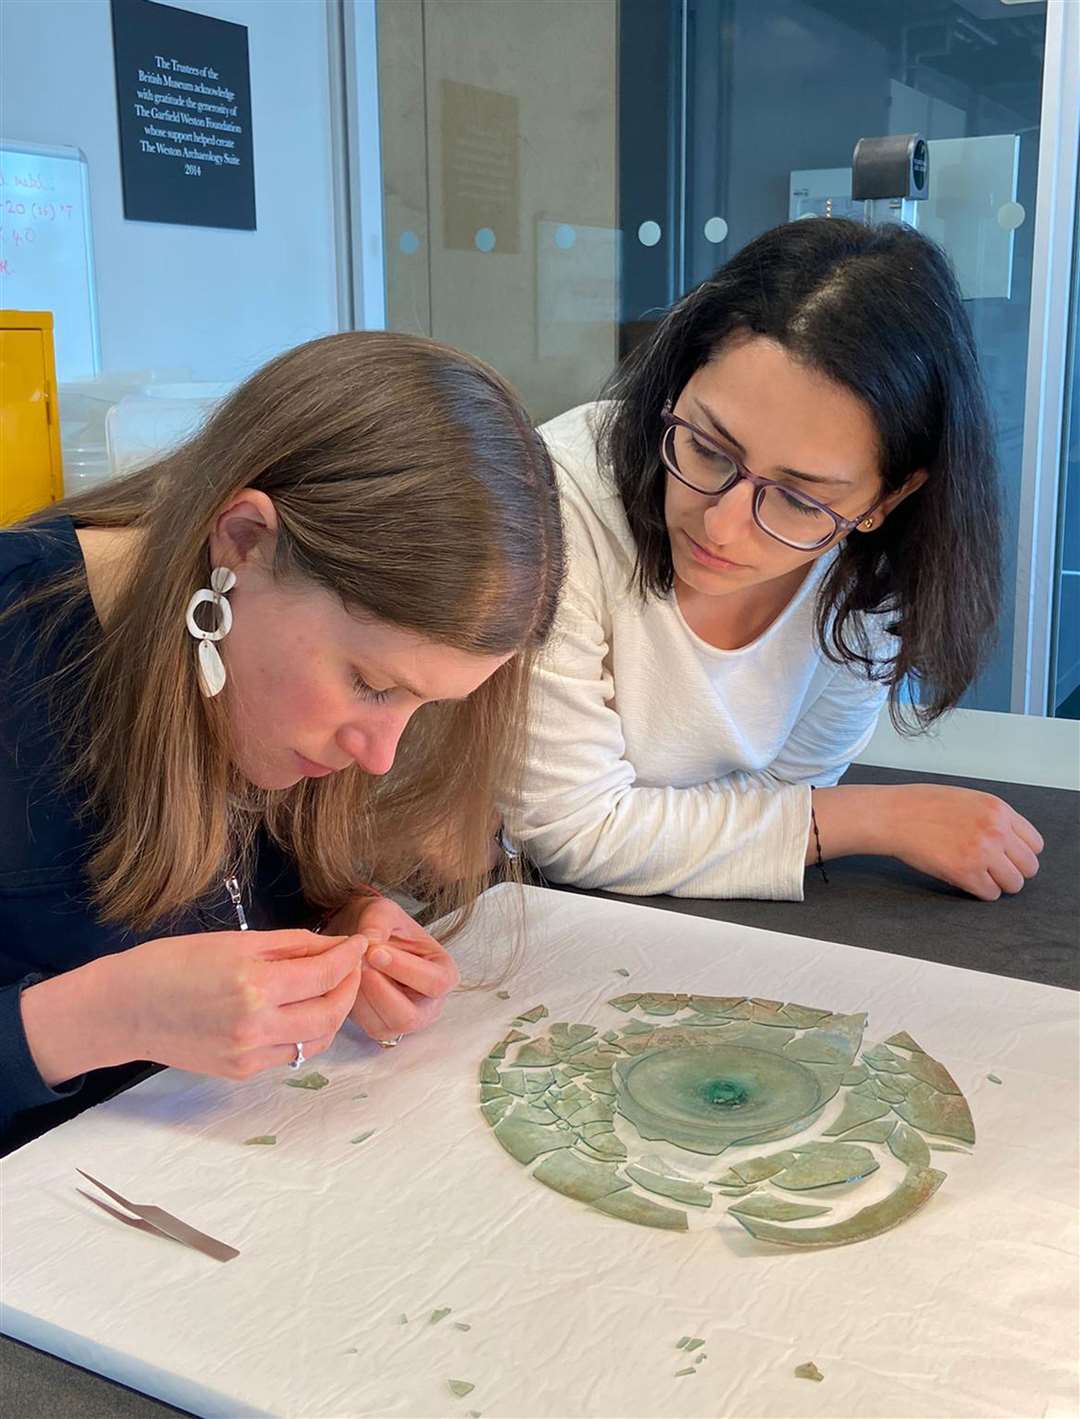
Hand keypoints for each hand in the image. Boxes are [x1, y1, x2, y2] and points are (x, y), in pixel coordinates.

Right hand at [117, 928, 366, 1078]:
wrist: (124, 1008)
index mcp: (254, 984)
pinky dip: (305, 1033)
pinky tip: (301, 1011)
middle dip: (349, 987)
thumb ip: (290, 945)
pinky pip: (289, 1054)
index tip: (358, 943)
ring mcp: (248, 1054)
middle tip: (351, 967)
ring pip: (316, 1040)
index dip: (348, 957)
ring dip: (333, 1014)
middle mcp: (255, 1025)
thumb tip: (332, 945)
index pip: (324, 973)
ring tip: (331, 989)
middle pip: (330, 1012)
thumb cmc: (173, 963)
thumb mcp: (235, 942)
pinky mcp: (240, 1071)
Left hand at [329, 894, 459, 1043]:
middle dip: (379, 990)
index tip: (374, 951)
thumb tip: (369, 942)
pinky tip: (347, 981)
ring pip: (386, 1024)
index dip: (404, 969)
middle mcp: (430, 1004)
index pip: (435, 982)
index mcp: (444, 972)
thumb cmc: (382, 925)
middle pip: (409, 1016)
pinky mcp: (383, 1029)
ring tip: (350, 968)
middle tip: (357, 963)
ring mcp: (406, 1021)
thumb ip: (378, 922)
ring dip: (363, 997)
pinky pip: (367, 1026)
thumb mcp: (383, 911)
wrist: (361, 939)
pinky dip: (353, 1006)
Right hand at [880, 784, 1042, 899]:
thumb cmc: (921, 805)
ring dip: (998, 883)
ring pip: (1013, 884)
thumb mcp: (968, 800)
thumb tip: (1010, 841)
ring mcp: (982, 852)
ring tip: (978, 875)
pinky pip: (990, 893)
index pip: (1035, 843)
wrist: (893, 815)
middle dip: (1012, 870)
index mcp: (998, 810)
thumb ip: (992, 818)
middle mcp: (996, 830)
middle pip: (1029, 866)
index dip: (1020, 853)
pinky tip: (964, 879)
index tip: (1008, 857)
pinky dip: (980, 891)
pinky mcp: (965, 872)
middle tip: (993, 869)